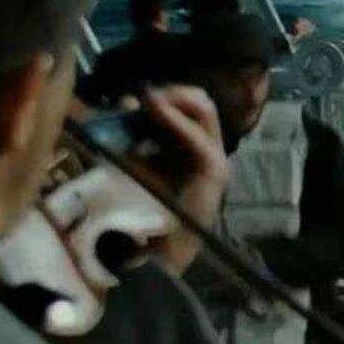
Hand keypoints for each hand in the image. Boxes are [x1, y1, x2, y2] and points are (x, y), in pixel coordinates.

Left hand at [134, 86, 228, 273]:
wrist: (158, 251)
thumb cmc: (146, 210)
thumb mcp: (137, 162)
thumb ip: (134, 134)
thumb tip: (128, 100)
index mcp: (194, 148)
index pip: (190, 106)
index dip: (165, 95)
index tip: (134, 97)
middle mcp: (209, 150)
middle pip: (202, 102)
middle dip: (172, 92)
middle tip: (143, 95)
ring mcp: (215, 159)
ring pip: (205, 109)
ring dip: (174, 99)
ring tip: (148, 100)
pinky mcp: (214, 170)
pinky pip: (198, 135)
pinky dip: (175, 119)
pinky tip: (155, 109)